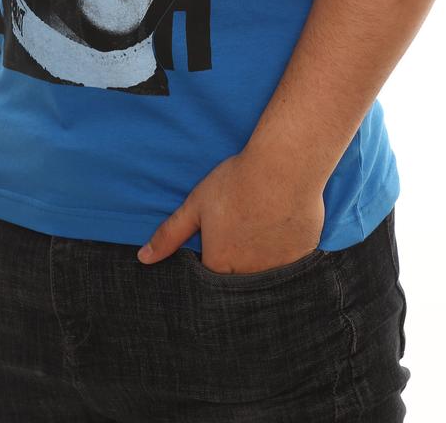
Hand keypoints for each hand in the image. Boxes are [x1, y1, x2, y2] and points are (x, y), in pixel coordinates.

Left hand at [137, 145, 325, 273]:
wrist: (284, 167)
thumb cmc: (236, 183)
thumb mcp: (195, 205)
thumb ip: (170, 235)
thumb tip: (144, 258)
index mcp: (219, 264)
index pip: (210, 277)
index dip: (212, 258)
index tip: (218, 239)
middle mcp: (248, 274)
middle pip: (237, 278)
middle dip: (237, 262)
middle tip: (242, 230)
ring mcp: (278, 269)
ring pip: (265, 274)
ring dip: (261, 258)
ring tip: (261, 229)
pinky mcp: (302, 257)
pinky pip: (290, 264)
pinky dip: (285, 251)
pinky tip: (282, 228)